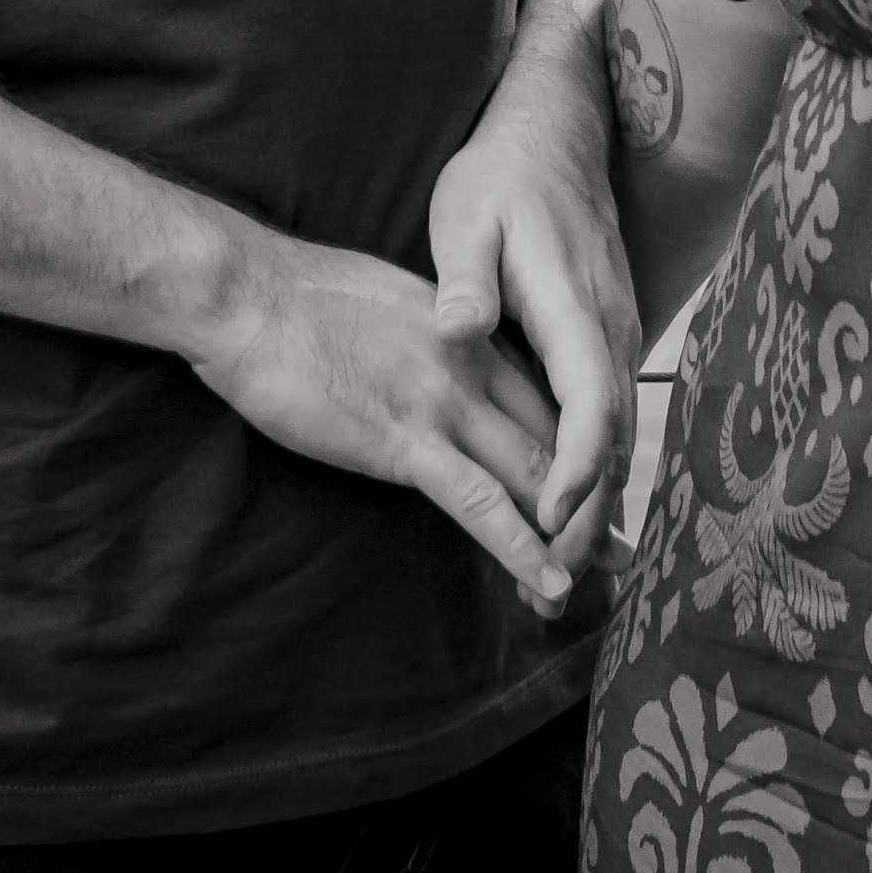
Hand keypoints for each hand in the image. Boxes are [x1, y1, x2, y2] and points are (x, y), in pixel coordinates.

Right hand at [186, 229, 593, 615]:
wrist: (247, 293)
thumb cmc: (296, 298)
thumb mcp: (385, 302)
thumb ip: (427, 335)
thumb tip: (435, 358)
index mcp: (466, 334)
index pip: (542, 397)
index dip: (576, 446)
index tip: (597, 484)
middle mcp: (470, 369)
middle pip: (553, 440)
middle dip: (591, 498)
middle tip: (624, 546)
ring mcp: (442, 405)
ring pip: (531, 477)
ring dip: (571, 534)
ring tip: (602, 578)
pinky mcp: (404, 442)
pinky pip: (479, 503)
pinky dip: (520, 546)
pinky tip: (548, 580)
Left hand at [428, 38, 642, 542]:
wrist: (557, 131)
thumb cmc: (503, 177)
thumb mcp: (468, 215)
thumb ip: (466, 276)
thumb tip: (457, 329)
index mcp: (573, 308)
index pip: (589, 405)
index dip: (574, 471)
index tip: (545, 522)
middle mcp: (610, 329)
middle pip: (612, 440)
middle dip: (588, 516)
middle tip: (552, 583)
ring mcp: (616, 334)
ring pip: (617, 434)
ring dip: (594, 503)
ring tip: (562, 571)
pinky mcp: (606, 339)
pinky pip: (608, 417)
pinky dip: (595, 470)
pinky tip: (573, 510)